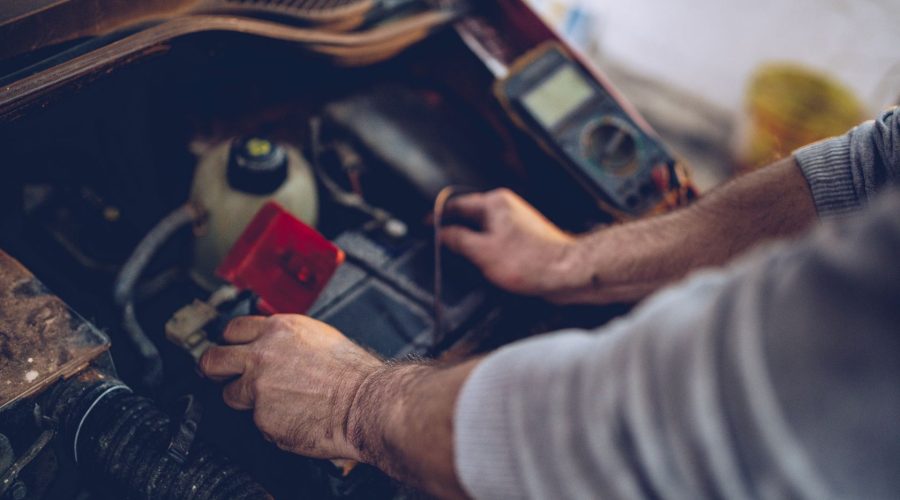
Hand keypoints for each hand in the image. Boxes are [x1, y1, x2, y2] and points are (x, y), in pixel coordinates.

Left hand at [199, 315, 381, 460]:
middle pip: (212, 360)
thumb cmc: (353, 373)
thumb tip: (272, 346)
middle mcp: (262, 355)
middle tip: (220, 377)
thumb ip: (287, 340)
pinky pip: (257, 422)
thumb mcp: (318, 337)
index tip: (230, 350)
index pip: (232, 329)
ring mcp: (258, 388)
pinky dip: (272, 423)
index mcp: (278, 330)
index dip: (230, 342)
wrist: (366, 402)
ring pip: (230, 395)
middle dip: (213, 370)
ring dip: (246, 400)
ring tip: (275, 404)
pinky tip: (294, 418)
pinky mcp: (261, 418)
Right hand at [440, 188, 578, 301]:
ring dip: (468, 239)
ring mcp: (515, 221)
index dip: (437, 216)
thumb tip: (442, 235)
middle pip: (469, 215)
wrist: (566, 272)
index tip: (425, 225)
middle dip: (452, 227)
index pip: (456, 204)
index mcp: (494, 203)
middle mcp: (506, 207)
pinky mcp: (523, 237)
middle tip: (436, 243)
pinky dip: (483, 247)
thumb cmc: (531, 261)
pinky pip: (494, 238)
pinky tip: (479, 261)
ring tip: (455, 254)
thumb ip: (458, 240)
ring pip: (482, 227)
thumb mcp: (482, 252)